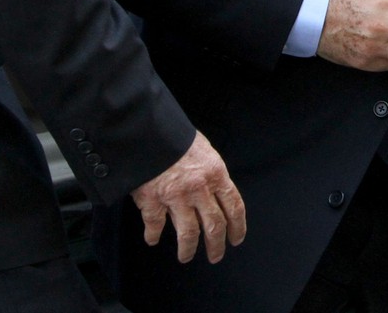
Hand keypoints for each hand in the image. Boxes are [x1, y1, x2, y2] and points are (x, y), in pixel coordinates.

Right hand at [130, 132, 245, 263]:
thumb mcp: (205, 150)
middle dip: (217, 245)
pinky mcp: (152, 200)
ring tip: (186, 257)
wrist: (149, 130)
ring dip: (188, 249)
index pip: (234, 206)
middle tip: (216, 255)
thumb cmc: (178, 137)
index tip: (236, 238)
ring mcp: (176, 196)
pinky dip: (153, 235)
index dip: (237, 226)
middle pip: (214, 225)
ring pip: (188, 233)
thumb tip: (215, 191)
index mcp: (216, 174)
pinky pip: (155, 225)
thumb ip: (211, 172)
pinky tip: (153, 239)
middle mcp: (199, 188)